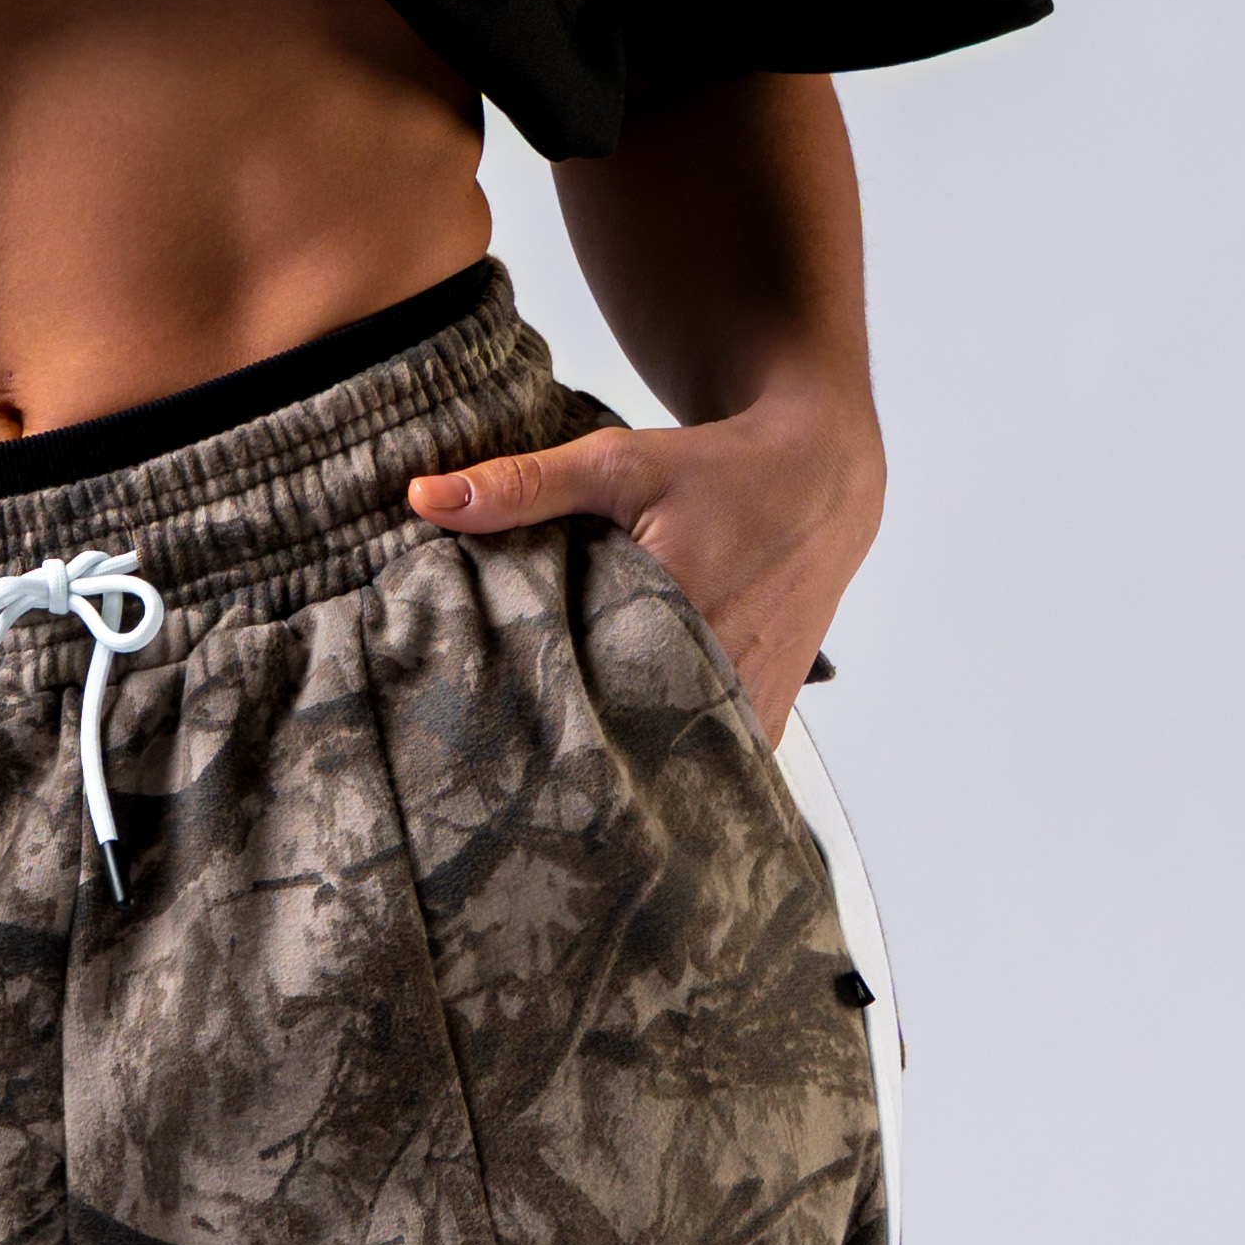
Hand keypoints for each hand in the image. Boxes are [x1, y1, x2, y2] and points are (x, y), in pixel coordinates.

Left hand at [405, 380, 884, 743]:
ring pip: (670, 763)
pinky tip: (628, 764)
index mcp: (681, 615)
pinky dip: (670, 760)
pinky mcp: (771, 718)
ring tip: (561, 782)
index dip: (531, 719)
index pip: (585, 695)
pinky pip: (711, 763)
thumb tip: (423, 498)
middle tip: (506, 776)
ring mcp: (753, 706)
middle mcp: (724, 673)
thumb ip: (522, 485)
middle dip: (570, 752)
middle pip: (624, 741)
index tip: (481, 739)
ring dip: (623, 763)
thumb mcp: (618, 462)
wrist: (821, 482)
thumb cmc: (720, 470)